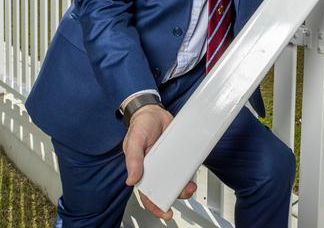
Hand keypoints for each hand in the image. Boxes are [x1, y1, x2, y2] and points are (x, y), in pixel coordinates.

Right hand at [123, 104, 196, 219]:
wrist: (153, 111)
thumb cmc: (140, 126)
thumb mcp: (134, 141)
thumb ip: (133, 160)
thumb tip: (130, 180)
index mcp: (142, 170)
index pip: (147, 193)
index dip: (155, 205)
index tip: (165, 213)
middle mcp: (156, 168)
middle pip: (165, 188)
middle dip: (175, 194)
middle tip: (184, 192)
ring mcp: (168, 161)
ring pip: (177, 179)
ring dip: (184, 184)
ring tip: (190, 185)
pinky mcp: (178, 153)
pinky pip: (184, 165)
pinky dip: (189, 170)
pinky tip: (193, 171)